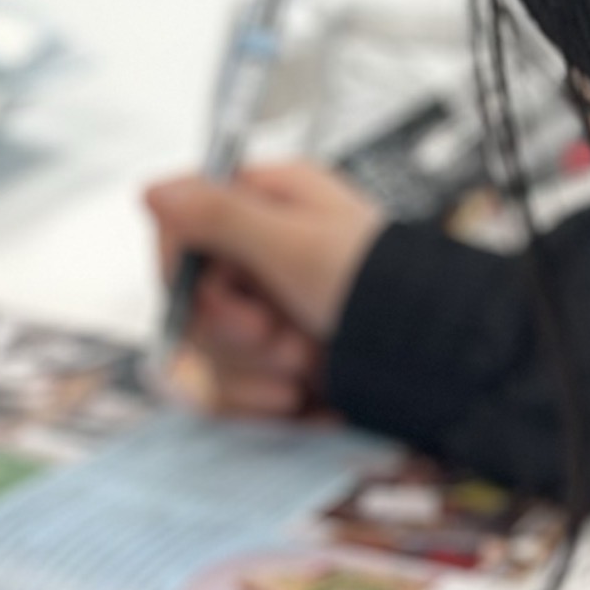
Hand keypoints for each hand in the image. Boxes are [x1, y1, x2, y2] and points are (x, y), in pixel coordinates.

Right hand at [145, 161, 386, 416]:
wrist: (435, 362)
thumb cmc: (381, 290)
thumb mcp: (295, 245)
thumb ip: (218, 216)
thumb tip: (154, 190)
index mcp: (267, 203)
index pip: (179, 230)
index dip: (184, 269)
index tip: (218, 293)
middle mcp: (261, 252)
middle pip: (189, 295)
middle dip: (231, 328)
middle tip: (277, 334)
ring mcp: (266, 309)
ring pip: (205, 347)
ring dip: (251, 367)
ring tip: (303, 364)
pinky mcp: (271, 360)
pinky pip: (228, 386)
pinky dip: (258, 399)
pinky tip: (297, 398)